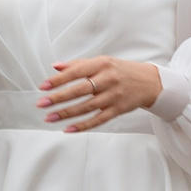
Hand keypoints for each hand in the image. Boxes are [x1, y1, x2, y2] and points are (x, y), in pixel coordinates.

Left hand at [39, 55, 162, 131]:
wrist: (149, 82)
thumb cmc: (121, 70)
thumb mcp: (102, 62)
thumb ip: (78, 65)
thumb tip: (55, 67)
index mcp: (101, 64)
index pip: (76, 72)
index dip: (59, 80)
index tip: (43, 87)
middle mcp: (108, 79)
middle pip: (79, 90)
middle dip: (58, 98)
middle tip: (41, 104)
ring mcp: (113, 96)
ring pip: (86, 107)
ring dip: (66, 114)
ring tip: (49, 117)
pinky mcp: (118, 109)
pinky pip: (98, 120)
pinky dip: (82, 125)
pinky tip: (68, 129)